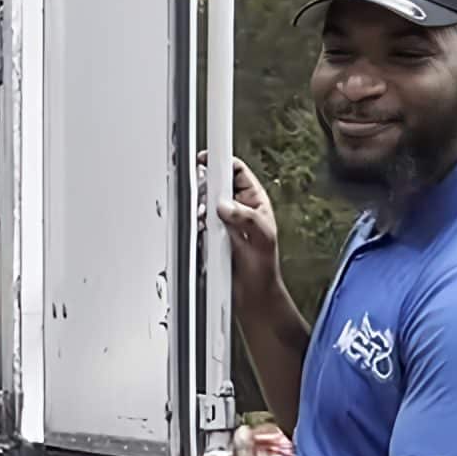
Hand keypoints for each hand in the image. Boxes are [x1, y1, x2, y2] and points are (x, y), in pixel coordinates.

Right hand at [196, 152, 279, 288]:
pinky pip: (193, 224)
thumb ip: (246, 217)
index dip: (220, 161)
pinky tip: (201, 235)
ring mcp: (220, 222)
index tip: (205, 160)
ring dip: (198, 210)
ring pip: (200, 203)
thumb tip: (224, 204)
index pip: (236, 170)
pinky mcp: (207, 236)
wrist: (251, 295)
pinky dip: (192, 227)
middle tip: (203, 197)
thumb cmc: (264, 269)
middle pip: (213, 184)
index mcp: (254, 202)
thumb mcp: (262, 238)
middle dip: (204, 188)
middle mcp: (236, 209)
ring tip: (205, 221)